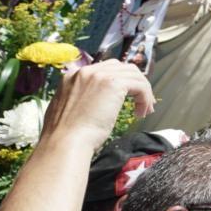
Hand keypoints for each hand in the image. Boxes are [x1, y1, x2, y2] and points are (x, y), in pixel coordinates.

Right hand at [38, 61, 154, 152]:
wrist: (66, 142)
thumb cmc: (66, 136)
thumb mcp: (67, 110)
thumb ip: (78, 100)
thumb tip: (94, 103)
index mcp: (72, 77)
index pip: (105, 70)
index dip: (120, 82)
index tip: (127, 97)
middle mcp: (85, 71)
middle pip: (121, 68)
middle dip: (134, 83)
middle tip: (141, 102)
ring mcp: (99, 75)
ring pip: (133, 75)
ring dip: (143, 92)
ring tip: (145, 110)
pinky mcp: (114, 84)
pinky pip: (139, 85)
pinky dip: (145, 97)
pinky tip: (142, 112)